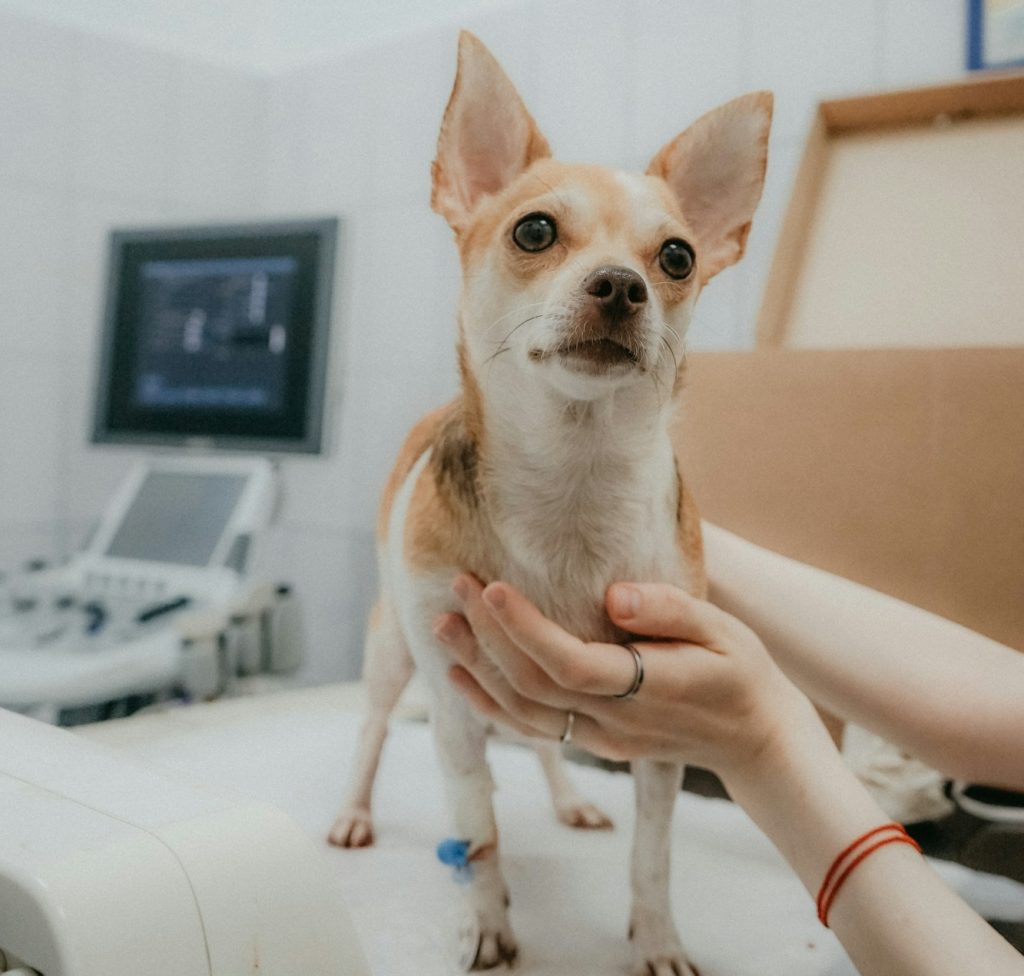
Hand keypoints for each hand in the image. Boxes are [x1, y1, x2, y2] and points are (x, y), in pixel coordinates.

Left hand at [435, 576, 812, 780]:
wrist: (755, 740)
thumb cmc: (741, 672)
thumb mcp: (724, 631)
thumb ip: (670, 611)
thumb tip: (613, 596)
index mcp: (648, 688)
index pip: (570, 663)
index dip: (525, 630)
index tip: (492, 588)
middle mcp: (615, 722)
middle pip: (532, 686)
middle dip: (487, 636)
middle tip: (457, 584)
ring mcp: (601, 739)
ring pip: (522, 713)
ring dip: (478, 669)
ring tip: (443, 626)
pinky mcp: (593, 743)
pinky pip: (531, 728)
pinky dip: (490, 704)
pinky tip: (463, 676)